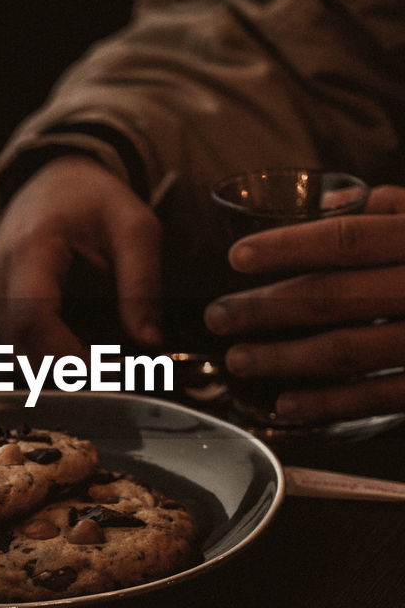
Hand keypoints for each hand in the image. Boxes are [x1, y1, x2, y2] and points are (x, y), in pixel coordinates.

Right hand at [0, 156, 162, 359]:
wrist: (51, 184)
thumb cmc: (89, 200)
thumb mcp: (135, 228)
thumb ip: (143, 283)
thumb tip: (148, 341)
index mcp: (26, 251)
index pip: (33, 320)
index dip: (72, 357)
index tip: (114, 371)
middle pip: (23, 352)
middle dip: (75, 372)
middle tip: (122, 369)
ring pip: (18, 362)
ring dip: (63, 370)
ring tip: (106, 353)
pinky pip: (16, 354)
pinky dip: (51, 360)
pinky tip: (81, 344)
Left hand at [203, 185, 404, 422]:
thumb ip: (397, 208)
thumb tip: (329, 203)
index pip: (347, 238)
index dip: (288, 247)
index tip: (239, 257)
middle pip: (333, 297)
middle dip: (265, 307)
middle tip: (219, 314)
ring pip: (346, 351)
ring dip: (283, 358)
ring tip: (240, 357)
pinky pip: (378, 397)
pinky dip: (329, 404)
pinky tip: (288, 402)